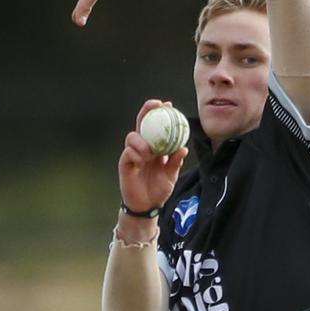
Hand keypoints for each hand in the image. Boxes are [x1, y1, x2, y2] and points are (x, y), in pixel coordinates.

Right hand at [119, 100, 188, 214]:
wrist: (147, 206)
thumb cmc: (158, 188)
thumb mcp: (171, 175)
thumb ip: (176, 161)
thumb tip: (184, 148)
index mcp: (155, 147)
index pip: (156, 125)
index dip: (159, 113)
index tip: (168, 104)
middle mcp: (142, 147)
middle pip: (141, 123)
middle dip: (146, 111)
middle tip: (155, 105)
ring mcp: (132, 154)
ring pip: (132, 137)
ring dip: (142, 141)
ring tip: (151, 154)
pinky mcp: (125, 164)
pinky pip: (128, 153)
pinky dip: (136, 155)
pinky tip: (142, 162)